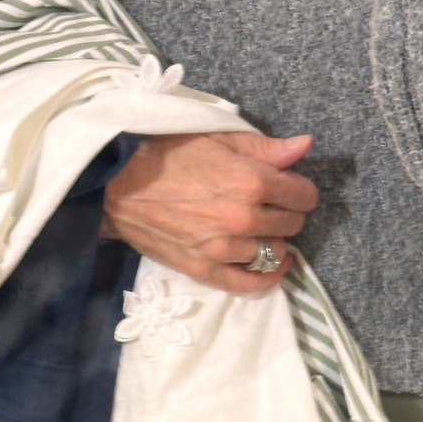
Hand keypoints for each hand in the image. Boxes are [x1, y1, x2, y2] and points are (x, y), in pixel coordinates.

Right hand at [102, 131, 317, 293]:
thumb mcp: (217, 137)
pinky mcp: (204, 270)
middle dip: (287, 212)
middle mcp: (243, 218)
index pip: (302, 195)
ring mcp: (224, 249)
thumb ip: (265, 146)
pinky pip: (249, 284)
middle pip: (292, 224)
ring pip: (274, 253)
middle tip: (271, 204)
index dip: (300, 189)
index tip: (290, 187)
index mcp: (251, 181)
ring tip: (261, 229)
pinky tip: (272, 267)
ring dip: (274, 240)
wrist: (117, 184)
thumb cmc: (166, 153)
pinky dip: (267, 278)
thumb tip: (305, 146)